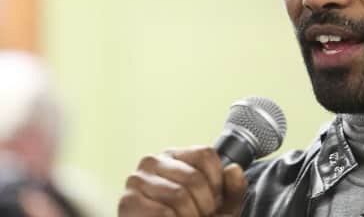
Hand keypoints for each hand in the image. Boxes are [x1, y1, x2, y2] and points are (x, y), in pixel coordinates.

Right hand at [118, 146, 246, 216]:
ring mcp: (137, 180)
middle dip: (205, 205)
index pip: (205, 154)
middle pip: (194, 178)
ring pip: (179, 196)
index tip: (214, 200)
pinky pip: (163, 213)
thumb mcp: (219, 205)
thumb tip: (234, 169)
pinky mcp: (128, 202)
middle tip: (201, 215)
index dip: (217, 182)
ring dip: (191, 216)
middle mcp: (153, 161)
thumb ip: (232, 189)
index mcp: (175, 156)